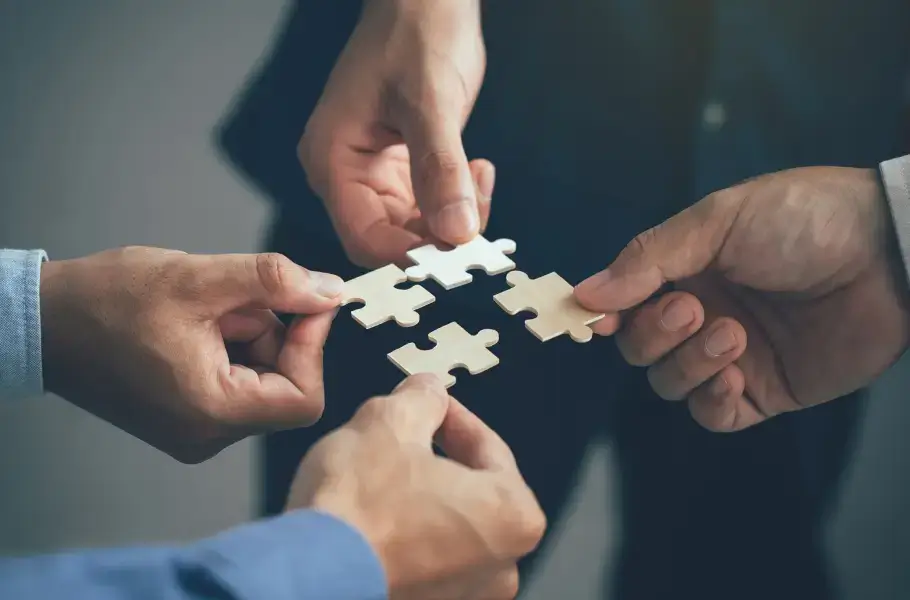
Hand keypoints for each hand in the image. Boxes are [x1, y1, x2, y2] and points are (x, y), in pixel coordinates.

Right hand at [39, 246, 342, 461]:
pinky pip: (237, 381)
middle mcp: (207, 435)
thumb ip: (275, 283)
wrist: (42, 322)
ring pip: (262, 378)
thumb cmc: (106, 302)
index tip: (309, 301)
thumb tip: (330, 291)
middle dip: (274, 333)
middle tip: (235, 299)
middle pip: (285, 386)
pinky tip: (198, 321)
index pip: (304, 398)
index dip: (315, 345)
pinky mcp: (187, 417)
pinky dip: (233, 344)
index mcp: (212, 413)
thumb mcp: (199, 278)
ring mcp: (197, 430)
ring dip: (251, 334)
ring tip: (205, 308)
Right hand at [287, 374, 545, 599]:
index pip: (488, 447)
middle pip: (469, 491)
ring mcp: (463, 597)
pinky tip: (368, 520)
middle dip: (435, 461)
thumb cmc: (358, 513)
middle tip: (401, 437)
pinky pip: (421, 562)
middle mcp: (500, 568)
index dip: (452, 416)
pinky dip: (401, 540)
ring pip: (443, 528)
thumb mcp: (390, 422)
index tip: (432, 404)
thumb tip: (428, 392)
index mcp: (513, 517)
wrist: (309, 575)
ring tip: (376, 479)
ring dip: (416, 501)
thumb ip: (422, 398)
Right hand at [299, 0, 493, 267]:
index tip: (455, 258)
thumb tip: (456, 233)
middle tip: (480, 224)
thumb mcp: (430, 103)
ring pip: (412, 228)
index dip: (409, 256)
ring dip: (453, 221)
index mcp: (332, 160)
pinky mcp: (401, 168)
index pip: (364, 236)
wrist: (426, 0)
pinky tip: (477, 172)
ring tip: (480, 182)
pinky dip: (456, 201)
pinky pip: (428, 206)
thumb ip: (441, 170)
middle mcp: (346, 174)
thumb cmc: (414, 32)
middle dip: (437, 240)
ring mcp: (373, 172)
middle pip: (389, 239)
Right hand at [574, 167, 909, 430]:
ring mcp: (730, 355)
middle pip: (638, 347)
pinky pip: (713, 414)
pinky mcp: (764, 390)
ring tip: (733, 333)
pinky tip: (733, 374)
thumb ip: (649, 258)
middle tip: (693, 308)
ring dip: (689, 362)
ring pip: (670, 382)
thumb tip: (585, 294)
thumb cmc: (801, 219)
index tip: (594, 318)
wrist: (887, 252)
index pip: (622, 302)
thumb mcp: (718, 220)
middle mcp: (700, 314)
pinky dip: (711, 399)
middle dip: (654, 333)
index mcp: (684, 271)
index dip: (603, 313)